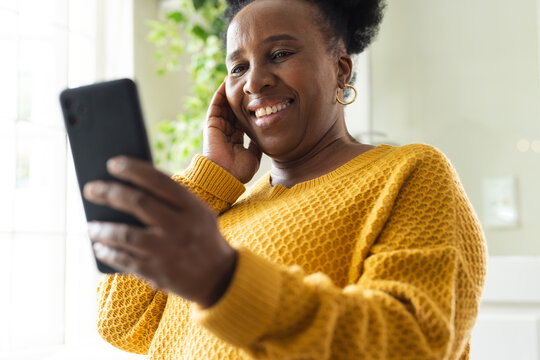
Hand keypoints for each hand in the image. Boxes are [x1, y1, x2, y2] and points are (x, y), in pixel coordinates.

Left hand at [83, 156, 236, 307]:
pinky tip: (100, 248)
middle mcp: (181, 227)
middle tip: (90, 189)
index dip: (133, 169)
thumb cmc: (201, 237)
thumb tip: (131, 183)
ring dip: (102, 229)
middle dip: (109, 193)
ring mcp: (168, 251)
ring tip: (91, 226)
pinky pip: (125, 260)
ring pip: (125, 235)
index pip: (159, 181)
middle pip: (138, 203)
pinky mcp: (158, 272)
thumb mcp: (199, 213)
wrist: (219, 278)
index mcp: (192, 207)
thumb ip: (174, 198)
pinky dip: (109, 253)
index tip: (112, 163)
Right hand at [203, 79, 261, 183]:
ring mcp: (218, 127)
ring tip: (237, 77)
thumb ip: (257, 144)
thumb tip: (264, 134)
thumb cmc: (239, 170)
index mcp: (236, 139)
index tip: (257, 99)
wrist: (225, 175)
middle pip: (234, 110)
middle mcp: (226, 131)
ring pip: (225, 105)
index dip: (249, 109)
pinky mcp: (211, 123)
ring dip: (230, 92)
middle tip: (248, 84)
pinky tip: (226, 82)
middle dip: (240, 97)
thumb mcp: (253, 155)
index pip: (242, 120)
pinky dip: (221, 93)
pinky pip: (216, 105)